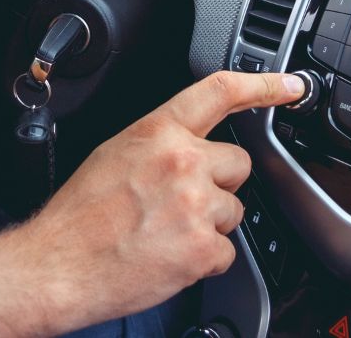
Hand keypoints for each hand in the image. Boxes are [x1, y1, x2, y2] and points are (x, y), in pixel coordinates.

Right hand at [22, 71, 304, 331]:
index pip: (221, 92)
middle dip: (219, 184)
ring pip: (235, 211)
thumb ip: (159, 142)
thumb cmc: (79, 215)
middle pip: (240, 164)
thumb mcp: (114, 154)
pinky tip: (170, 256)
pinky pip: (226, 252)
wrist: (58, 265)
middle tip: (179, 202)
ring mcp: (195, 205)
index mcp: (158, 132)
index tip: (291, 85)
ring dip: (210, 224)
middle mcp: (182, 161)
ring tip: (165, 232)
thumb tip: (188, 142)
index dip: (264, 85)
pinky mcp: (202, 249)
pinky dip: (203, 260)